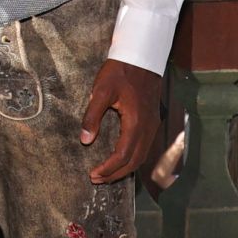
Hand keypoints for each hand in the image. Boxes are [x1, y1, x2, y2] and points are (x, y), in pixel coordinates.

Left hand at [80, 58, 162, 182]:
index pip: (123, 155)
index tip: (94, 174)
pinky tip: (121, 160)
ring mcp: (152, 125)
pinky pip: (144, 148)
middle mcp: (148, 128)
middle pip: (134, 161)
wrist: (141, 58)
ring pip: (141, 156)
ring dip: (125, 168)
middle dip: (116, 173)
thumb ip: (92, 116)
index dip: (109, 168)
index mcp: (135, 122)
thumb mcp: (100, 91)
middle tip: (97, 179)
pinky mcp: (152, 122)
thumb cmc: (119, 72)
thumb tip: (85, 140)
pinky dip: (132, 159)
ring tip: (106, 174)